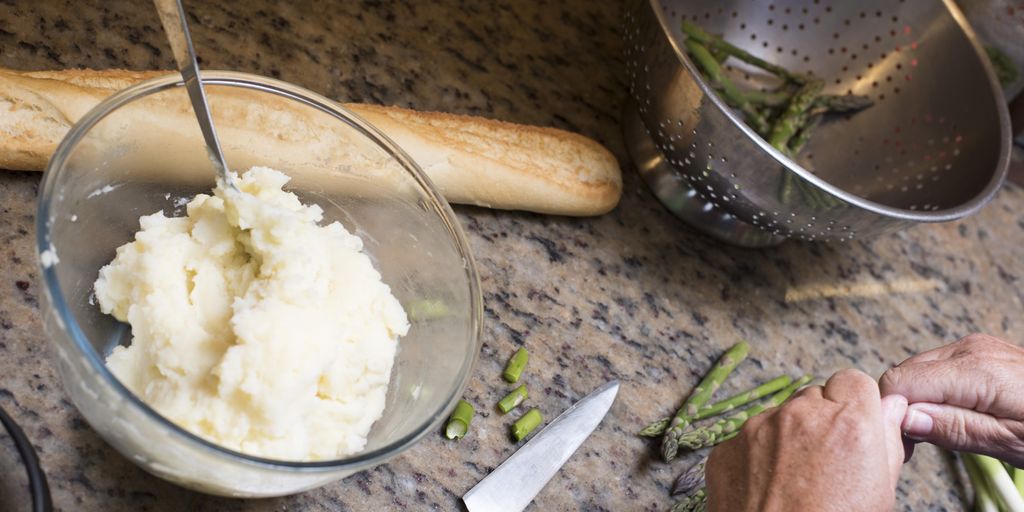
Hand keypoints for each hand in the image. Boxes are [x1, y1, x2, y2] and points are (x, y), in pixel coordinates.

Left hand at [705, 370, 907, 511]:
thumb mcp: (881, 492)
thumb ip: (888, 441)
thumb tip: (892, 406)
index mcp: (848, 422)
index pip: (853, 380)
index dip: (856, 405)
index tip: (856, 429)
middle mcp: (799, 415)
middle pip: (815, 397)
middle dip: (822, 420)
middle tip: (827, 462)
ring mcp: (757, 429)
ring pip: (780, 416)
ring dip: (789, 437)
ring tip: (797, 481)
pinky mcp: (726, 447)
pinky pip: (749, 439)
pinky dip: (759, 456)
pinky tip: (769, 489)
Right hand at [879, 333, 1023, 466]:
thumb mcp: (1010, 442)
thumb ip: (954, 428)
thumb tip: (905, 419)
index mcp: (974, 370)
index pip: (898, 382)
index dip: (894, 414)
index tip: (906, 443)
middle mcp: (968, 349)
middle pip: (904, 375)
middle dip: (904, 409)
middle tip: (923, 445)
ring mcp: (972, 346)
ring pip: (917, 372)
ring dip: (919, 401)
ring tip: (943, 430)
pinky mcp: (977, 351)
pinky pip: (936, 368)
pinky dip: (934, 392)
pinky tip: (953, 413)